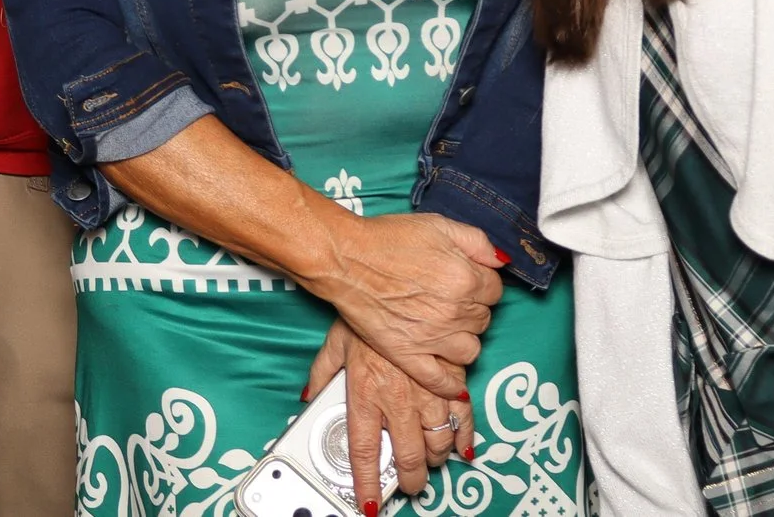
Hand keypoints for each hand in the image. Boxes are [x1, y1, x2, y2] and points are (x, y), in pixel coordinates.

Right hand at [297, 211, 502, 398]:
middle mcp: (454, 311)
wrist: (346, 258)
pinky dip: (450, 384)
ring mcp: (432, 337)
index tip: (467, 280)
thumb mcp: (438, 224)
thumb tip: (501, 262)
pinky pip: (440, 380)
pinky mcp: (408, 355)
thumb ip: (477, 242)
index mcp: (465, 278)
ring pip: (470, 350)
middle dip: (472, 309)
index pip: (494, 290)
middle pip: (483, 319)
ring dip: (463, 339)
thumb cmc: (389, 239)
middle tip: (449, 298)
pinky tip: (453, 383)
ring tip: (446, 327)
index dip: (481, 283)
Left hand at [303, 321, 471, 510]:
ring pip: (437, 440)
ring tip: (432, 459)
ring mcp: (426, 388)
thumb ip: (322, 374)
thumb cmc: (364, 307)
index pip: (363, 451)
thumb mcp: (336, 342)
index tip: (370, 504)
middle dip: (412, 478)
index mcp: (365, 392)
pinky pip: (463, 414)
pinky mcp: (450, 375)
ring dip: (436, 457)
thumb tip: (308, 395)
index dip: (368, 483)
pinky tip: (463, 446)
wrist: (394, 278)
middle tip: (412, 484)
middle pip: (408, 455)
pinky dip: (465, 434)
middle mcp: (397, 397)